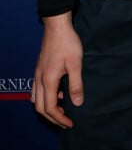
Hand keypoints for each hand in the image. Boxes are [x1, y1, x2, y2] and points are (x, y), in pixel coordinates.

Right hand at [32, 12, 83, 128]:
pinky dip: (45, 97)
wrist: (57, 26)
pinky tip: (59, 92)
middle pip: (40, 107)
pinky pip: (37, 90)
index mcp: (48, 80)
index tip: (71, 123)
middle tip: (66, 122)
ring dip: (47, 108)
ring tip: (63, 109)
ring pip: (36, 99)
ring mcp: (37, 74)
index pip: (50, 108)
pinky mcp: (39, 69)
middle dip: (53, 117)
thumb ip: (76, 85)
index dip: (60, 119)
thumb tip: (77, 103)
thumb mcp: (76, 64)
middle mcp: (39, 79)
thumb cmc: (68, 43)